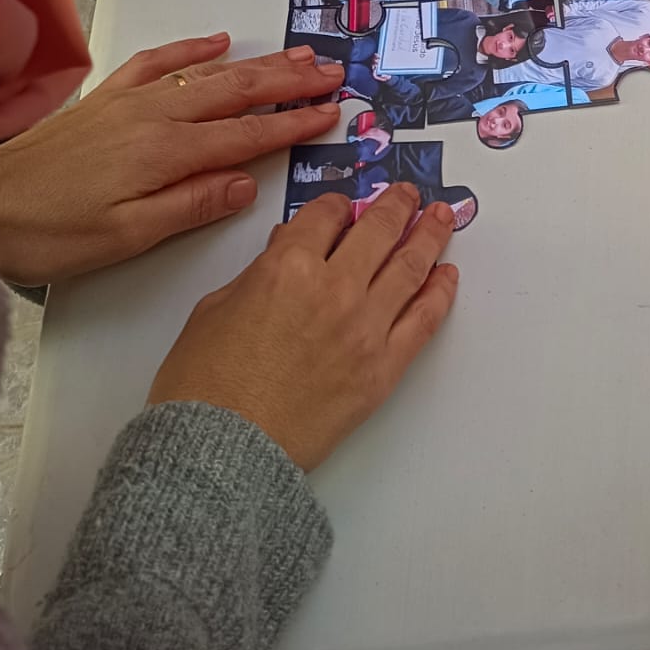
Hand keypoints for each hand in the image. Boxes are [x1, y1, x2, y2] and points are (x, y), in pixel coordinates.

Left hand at [0, 37, 344, 285]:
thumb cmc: (51, 232)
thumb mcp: (126, 236)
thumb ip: (190, 205)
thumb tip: (244, 184)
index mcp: (166, 153)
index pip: (247, 135)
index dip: (293, 124)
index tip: (332, 114)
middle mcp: (154, 116)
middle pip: (238, 92)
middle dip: (291, 81)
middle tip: (333, 73)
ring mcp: (130, 101)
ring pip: (207, 73)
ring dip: (258, 63)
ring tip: (299, 55)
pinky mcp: (106, 98)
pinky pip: (158, 61)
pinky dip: (192, 49)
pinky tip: (218, 42)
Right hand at [149, 184, 459, 471]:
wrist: (221, 455)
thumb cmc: (203, 388)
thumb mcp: (213, 309)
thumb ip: (257, 273)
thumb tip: (283, 250)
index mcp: (285, 267)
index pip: (324, 216)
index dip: (336, 205)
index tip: (344, 205)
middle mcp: (333, 289)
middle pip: (378, 230)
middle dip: (396, 205)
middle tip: (409, 194)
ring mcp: (364, 328)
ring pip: (410, 266)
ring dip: (430, 235)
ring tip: (442, 217)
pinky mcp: (383, 368)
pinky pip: (423, 321)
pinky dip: (440, 293)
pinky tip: (446, 275)